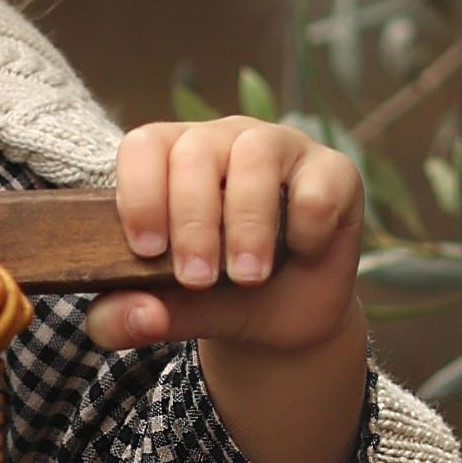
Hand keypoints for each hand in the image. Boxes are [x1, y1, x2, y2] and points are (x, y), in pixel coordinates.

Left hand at [89, 117, 368, 462]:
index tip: (148, 251)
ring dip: (247, 222)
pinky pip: (319, 182)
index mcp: (171, 161)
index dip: (141, 194)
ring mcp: (281, 148)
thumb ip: (128, 318)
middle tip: (198, 279)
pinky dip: (307, 225)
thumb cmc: (215, 297)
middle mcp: (223, 141)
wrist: (281, 322)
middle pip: (196, 150)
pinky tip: (302, 252)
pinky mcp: (333, 171)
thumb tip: (139, 316)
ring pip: (255, 153)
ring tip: (248, 276)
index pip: (144, 145)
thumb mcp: (165, 313)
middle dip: (193, 222)